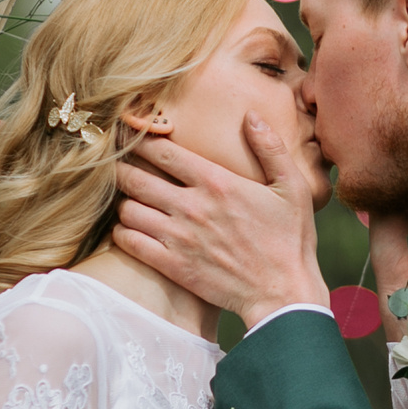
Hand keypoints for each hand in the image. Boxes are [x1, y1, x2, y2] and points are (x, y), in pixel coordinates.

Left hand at [113, 115, 327, 329]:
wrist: (283, 293)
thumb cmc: (290, 240)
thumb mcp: (292, 188)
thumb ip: (270, 148)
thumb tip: (250, 115)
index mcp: (217, 183)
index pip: (163, 152)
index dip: (140, 139)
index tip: (131, 134)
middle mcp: (192, 207)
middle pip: (135, 178)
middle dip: (120, 167)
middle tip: (116, 164)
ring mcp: (180, 238)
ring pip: (128, 210)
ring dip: (122, 201)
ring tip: (127, 198)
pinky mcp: (173, 266)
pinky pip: (130, 242)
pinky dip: (122, 232)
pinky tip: (130, 229)